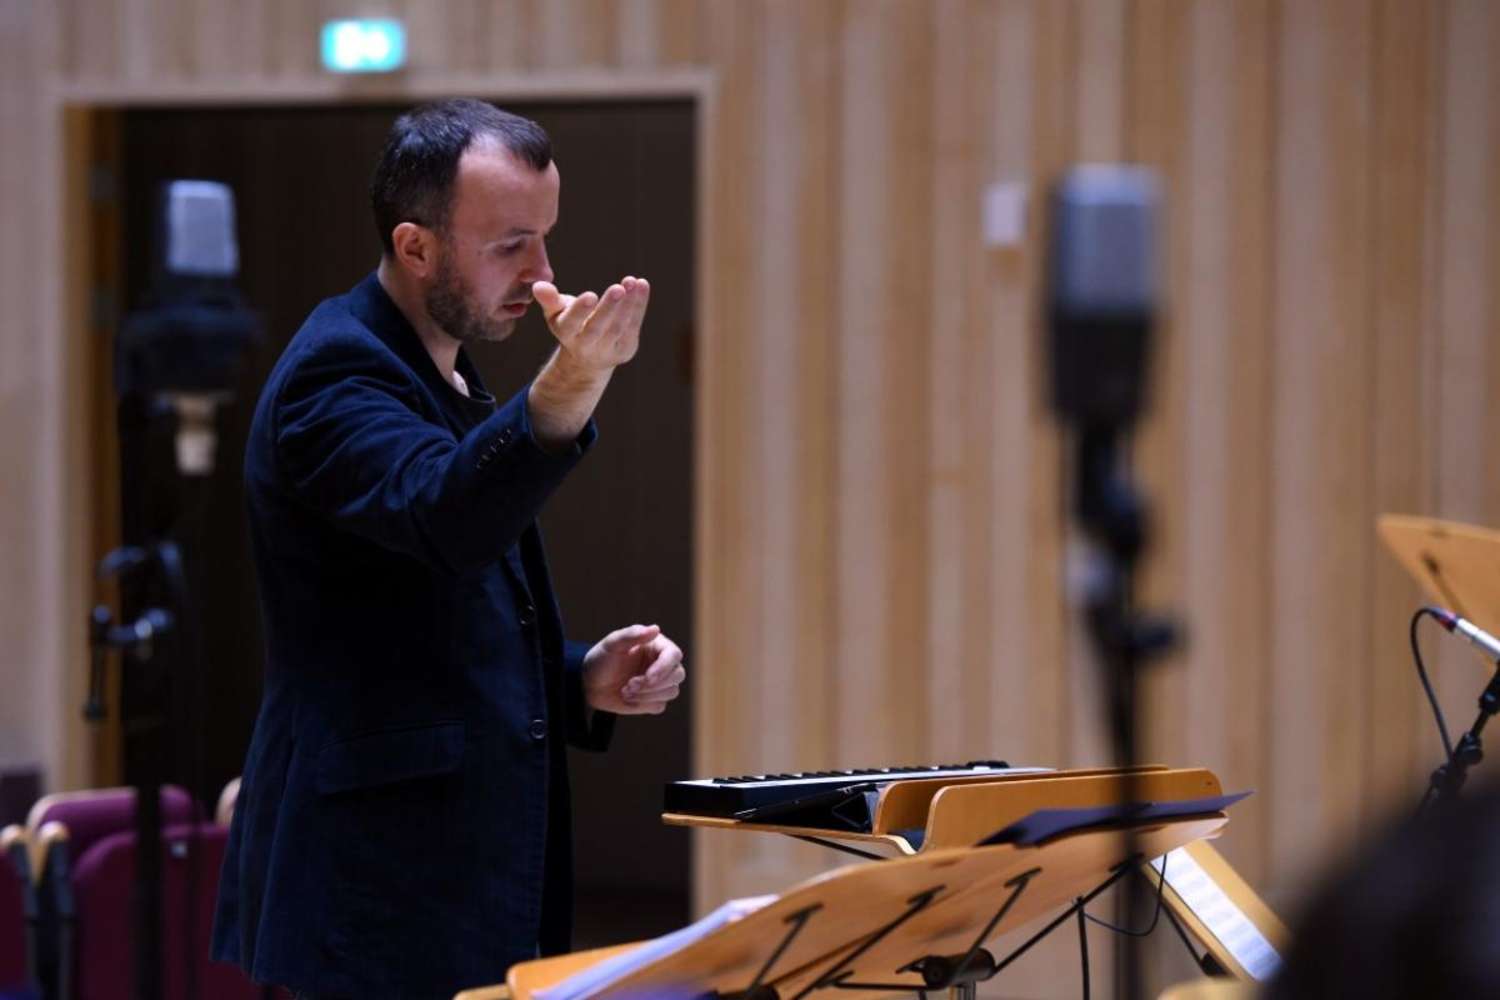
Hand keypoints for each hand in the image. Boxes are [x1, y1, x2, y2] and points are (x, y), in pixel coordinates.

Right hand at [532, 276, 649, 372]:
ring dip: (628, 304)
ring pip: (618, 327)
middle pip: (597, 327)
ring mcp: (607, 350)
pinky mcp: (625, 349)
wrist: (587, 358)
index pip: (571, 323)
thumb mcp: (556, 313)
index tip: (590, 295)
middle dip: (608, 308)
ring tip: (633, 282)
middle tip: (618, 288)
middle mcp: (585, 345)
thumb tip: (538, 285)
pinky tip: (642, 285)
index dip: (580, 310)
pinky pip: (633, 326)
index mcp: (566, 333)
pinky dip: (639, 305)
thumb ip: (549, 299)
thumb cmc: (570, 325)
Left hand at [582, 623, 684, 715]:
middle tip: (629, 685)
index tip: (648, 677)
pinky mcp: (653, 700)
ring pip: (671, 692)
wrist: (589, 683)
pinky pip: (660, 706)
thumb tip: (655, 629)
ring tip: (625, 691)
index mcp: (656, 646)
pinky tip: (627, 698)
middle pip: (677, 675)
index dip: (664, 668)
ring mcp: (659, 683)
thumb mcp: (612, 644)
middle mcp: (662, 664)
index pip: (674, 655)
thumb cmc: (601, 659)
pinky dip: (643, 704)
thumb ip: (632, 635)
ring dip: (647, 695)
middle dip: (653, 684)